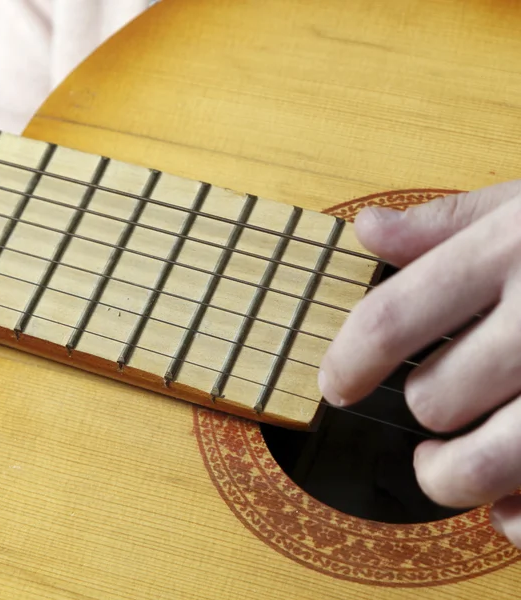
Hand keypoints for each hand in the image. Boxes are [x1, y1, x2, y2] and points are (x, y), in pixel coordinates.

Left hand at [318, 180, 520, 545]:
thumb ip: (449, 221)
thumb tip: (368, 230)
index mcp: (516, 251)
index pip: (391, 320)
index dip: (346, 360)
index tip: (335, 384)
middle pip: (433, 400)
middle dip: (426, 406)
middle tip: (439, 400)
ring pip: (477, 468)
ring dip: (449, 473)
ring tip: (447, 461)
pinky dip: (516, 517)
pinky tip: (510, 500)